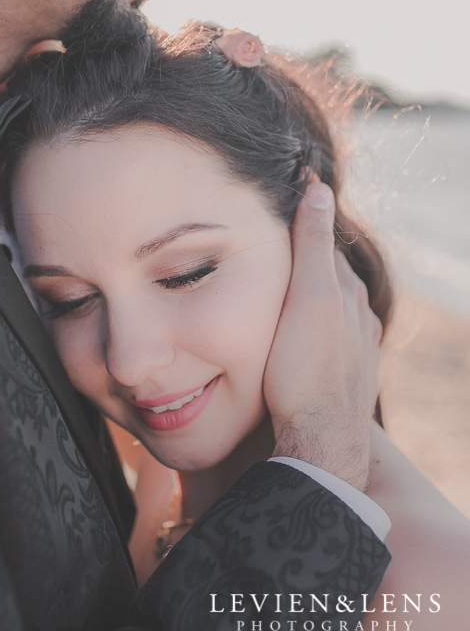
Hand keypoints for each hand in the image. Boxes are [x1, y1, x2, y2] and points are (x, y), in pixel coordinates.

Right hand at [263, 181, 381, 491]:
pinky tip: (296, 337)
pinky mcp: (346, 377)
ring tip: (278, 291)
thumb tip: (318, 189)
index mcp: (348, 292)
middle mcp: (359, 318)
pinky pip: (328, 340)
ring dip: (309, 296)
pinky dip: (312, 328)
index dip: (303, 225)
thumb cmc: (304, 369)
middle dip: (306, 260)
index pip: (325, 245)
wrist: (318, 441)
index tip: (281, 206)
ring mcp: (356, 350)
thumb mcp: (308, 297)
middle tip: (271, 247)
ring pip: (330, 310)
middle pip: (330, 276)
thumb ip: (312, 245)